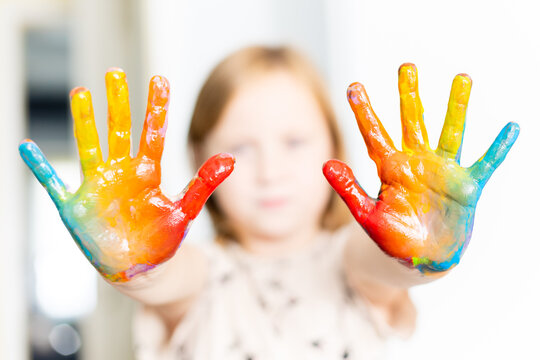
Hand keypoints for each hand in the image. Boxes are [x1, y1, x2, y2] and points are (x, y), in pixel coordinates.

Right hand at [20, 69, 233, 281]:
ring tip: (82, 93)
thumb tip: (231, 158)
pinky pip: (53, 182)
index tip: (160, 80)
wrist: (140, 269)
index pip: (152, 133)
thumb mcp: (185, 210)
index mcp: (147, 172)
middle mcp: (121, 173)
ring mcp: (97, 186)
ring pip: (89, 146)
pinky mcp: (76, 205)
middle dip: (118, 103)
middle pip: (119, 131)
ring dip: (85, 122)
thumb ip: (204, 184)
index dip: (156, 108)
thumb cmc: (162, 239)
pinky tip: (27, 146)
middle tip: (116, 73)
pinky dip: (40, 167)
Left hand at [323, 63, 518, 272]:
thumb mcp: (367, 214)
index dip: (364, 111)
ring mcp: (443, 172)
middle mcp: (416, 163)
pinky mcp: (467, 186)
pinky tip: (510, 128)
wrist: (421, 257)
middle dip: (409, 95)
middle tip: (406, 67)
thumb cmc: (392, 237)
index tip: (353, 87)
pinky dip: (498, 148)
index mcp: (390, 169)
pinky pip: (486, 163)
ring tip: (462, 77)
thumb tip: (325, 163)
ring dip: (456, 107)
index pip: (374, 134)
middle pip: (412, 122)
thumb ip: (348, 189)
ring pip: (450, 132)